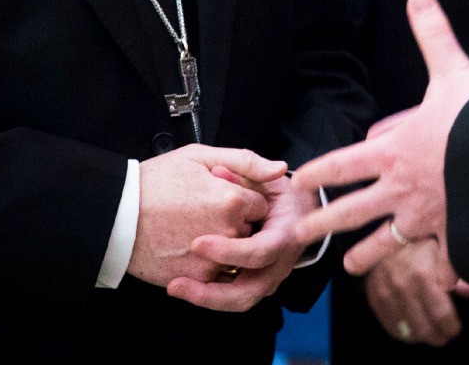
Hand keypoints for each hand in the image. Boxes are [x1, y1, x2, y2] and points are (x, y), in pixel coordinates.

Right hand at [127, 145, 285, 287]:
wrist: (117, 217)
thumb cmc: (154, 182)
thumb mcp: (199, 157)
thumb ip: (245, 161)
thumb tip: (278, 169)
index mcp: (233, 201)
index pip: (259, 204)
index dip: (241, 197)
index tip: (220, 194)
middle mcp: (229, 233)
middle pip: (250, 230)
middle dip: (235, 222)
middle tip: (204, 211)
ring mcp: (214, 260)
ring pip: (236, 254)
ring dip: (225, 244)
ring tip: (193, 227)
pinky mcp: (197, 279)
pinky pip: (218, 274)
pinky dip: (208, 263)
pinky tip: (186, 243)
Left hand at [166, 170, 315, 311]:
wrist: (292, 210)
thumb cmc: (275, 191)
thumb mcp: (264, 173)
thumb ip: (251, 167)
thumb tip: (240, 171)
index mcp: (286, 234)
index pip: (260, 251)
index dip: (229, 250)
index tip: (197, 243)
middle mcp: (280, 262)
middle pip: (250, 290)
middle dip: (212, 292)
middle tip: (179, 283)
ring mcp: (269, 277)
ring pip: (240, 300)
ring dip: (206, 297)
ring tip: (176, 287)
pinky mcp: (255, 284)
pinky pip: (233, 297)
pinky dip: (208, 295)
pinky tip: (184, 286)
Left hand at [291, 0, 468, 273]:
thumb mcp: (451, 69)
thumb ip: (432, 34)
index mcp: (394, 151)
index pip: (343, 164)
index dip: (318, 172)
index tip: (297, 181)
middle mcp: (402, 189)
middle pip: (351, 210)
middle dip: (322, 224)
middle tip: (295, 237)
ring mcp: (427, 219)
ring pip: (386, 242)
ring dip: (366, 254)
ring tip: (351, 266)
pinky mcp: (457, 238)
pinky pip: (442, 262)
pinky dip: (439, 275)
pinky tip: (434, 287)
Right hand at [364, 236, 468, 345]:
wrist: (385, 221)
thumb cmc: (420, 231)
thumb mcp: (443, 243)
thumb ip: (457, 270)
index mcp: (423, 274)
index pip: (441, 315)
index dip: (451, 327)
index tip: (455, 329)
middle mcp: (402, 286)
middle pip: (424, 327)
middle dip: (437, 336)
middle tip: (445, 336)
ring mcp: (385, 291)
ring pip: (405, 329)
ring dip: (420, 336)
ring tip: (429, 334)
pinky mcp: (373, 292)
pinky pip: (387, 322)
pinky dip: (399, 331)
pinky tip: (409, 331)